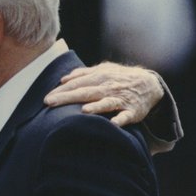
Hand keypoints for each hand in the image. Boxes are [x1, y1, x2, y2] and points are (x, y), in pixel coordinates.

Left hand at [45, 62, 163, 127]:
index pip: (77, 84)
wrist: (149, 84)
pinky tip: (113, 124)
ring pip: (106, 102)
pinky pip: (126, 116)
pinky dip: (120, 119)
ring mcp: (121, 99)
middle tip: (50, 103)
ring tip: (84, 111)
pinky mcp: (132, 111)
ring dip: (96, 107)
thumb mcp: (103, 70)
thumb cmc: (120, 78)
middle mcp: (108, 87)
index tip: (46, 98)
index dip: (61, 90)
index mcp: (100, 77)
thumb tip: (63, 78)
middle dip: (68, 97)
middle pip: (86, 92)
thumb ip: (83, 74)